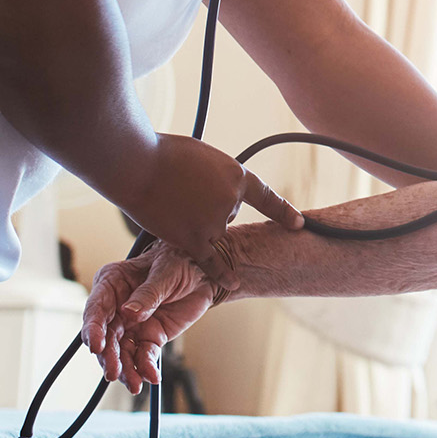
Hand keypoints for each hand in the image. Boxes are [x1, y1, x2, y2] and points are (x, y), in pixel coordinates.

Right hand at [81, 240, 214, 392]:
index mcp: (112, 284)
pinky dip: (146, 368)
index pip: (96, 308)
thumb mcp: (166, 272)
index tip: (96, 346)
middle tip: (114, 373)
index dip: (92, 329)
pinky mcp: (149, 338)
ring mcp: (131, 326)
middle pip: (105, 337)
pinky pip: (143, 357)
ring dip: (125, 370)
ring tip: (134, 384)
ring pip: (121, 353)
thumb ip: (148, 293)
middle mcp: (116, 308)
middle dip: (109, 357)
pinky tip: (151, 377)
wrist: (205, 273)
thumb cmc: (180, 261)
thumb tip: (129, 313)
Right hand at [118, 133, 302, 285]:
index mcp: (237, 175)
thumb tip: (211, 193)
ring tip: (169, 201)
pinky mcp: (194, 240)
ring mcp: (215, 223)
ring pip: (210, 231)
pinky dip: (223, 273)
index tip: (299, 222)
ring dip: (191, 221)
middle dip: (205, 205)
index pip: (266, 197)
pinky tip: (235, 282)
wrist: (138, 164)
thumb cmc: (164, 155)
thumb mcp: (203, 157)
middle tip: (179, 189)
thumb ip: (215, 178)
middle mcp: (232, 201)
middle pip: (226, 214)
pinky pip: (213, 262)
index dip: (283, 211)